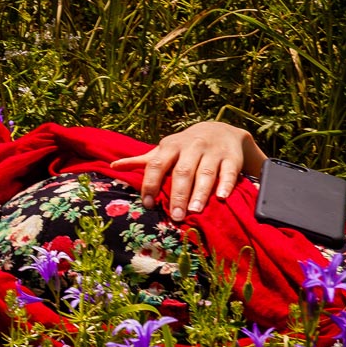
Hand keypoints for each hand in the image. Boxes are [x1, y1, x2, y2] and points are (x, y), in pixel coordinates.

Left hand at [111, 120, 266, 220]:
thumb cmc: (185, 146)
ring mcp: (212, 151)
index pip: (157, 165)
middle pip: (183, 172)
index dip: (151, 184)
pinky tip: (221, 197)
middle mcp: (191, 147)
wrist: (220, 129)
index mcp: (170, 146)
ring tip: (194, 211)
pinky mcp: (232, 157)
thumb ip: (142, 160)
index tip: (147, 204)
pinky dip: (225, 184)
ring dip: (200, 192)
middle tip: (175, 216)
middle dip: (178, 194)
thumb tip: (113, 166)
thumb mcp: (164, 150)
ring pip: (206, 172)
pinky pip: (229, 171)